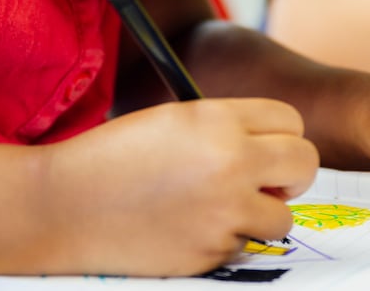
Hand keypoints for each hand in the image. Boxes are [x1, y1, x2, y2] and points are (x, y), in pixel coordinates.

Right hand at [42, 98, 318, 275]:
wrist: (64, 206)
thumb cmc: (112, 158)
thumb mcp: (172, 120)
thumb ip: (224, 127)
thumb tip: (270, 145)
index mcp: (217, 119)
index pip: (291, 120)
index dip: (282, 135)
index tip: (269, 147)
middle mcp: (230, 162)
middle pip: (305, 163)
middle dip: (291, 174)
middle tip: (268, 181)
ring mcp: (224, 211)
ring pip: (283, 215)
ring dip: (261, 214)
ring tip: (220, 208)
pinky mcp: (212, 251)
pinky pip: (243, 246)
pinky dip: (225, 240)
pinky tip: (187, 228)